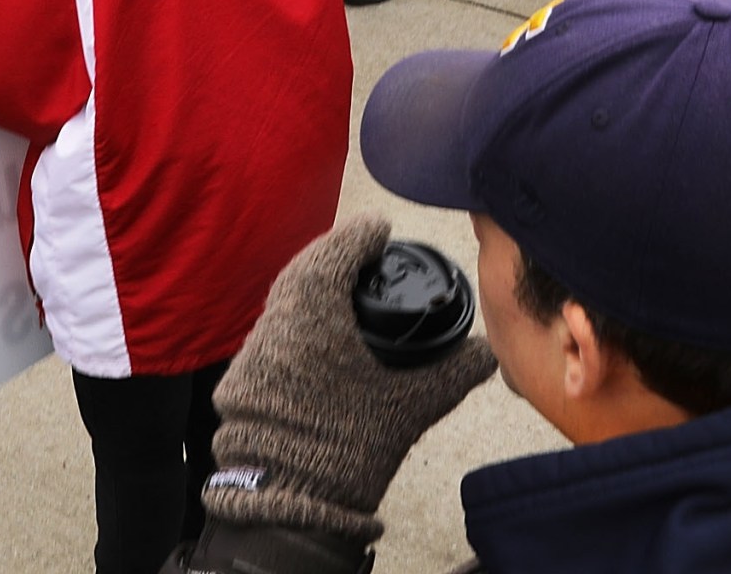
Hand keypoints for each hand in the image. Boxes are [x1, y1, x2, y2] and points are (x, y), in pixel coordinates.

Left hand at [206, 215, 496, 543]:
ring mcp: (253, 350)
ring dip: (312, 288)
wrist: (288, 501)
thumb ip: (453, 373)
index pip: (336, 251)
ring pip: (284, 301)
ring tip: (344, 290)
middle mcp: (276, 319)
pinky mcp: (241, 378)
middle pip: (305, 269)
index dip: (361, 236)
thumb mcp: (410, 406)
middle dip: (334, 256)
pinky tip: (318, 334)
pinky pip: (272, 332)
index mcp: (314, 309)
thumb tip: (489, 353)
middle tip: (365, 254)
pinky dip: (296, 320)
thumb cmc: (351, 442)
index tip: (381, 230)